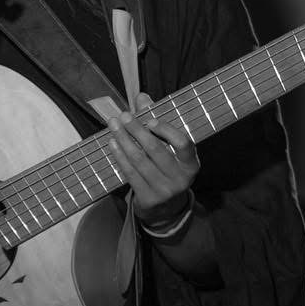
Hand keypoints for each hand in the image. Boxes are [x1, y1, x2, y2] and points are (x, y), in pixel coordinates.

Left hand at [105, 91, 199, 224]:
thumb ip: (156, 122)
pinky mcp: (148, 198)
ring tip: (113, 125)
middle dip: (137, 130)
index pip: (183, 144)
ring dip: (124, 140)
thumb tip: (142, 97)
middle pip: (156, 150)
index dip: (167, 131)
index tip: (151, 120)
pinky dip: (120, 156)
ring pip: (140, 160)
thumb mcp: (169, 149)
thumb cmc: (167, 168)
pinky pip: (130, 173)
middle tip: (124, 116)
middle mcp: (180, 178)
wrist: (166, 208)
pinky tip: (113, 143)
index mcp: (191, 164)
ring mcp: (164, 190)